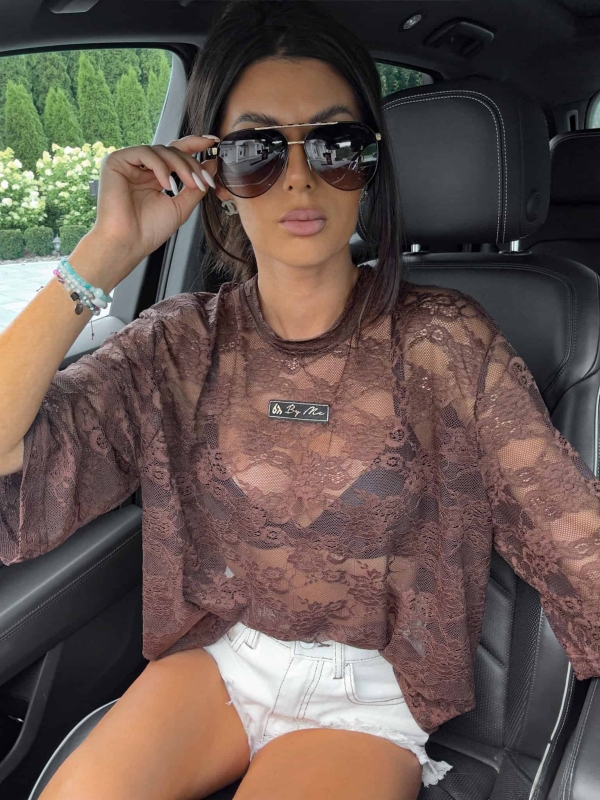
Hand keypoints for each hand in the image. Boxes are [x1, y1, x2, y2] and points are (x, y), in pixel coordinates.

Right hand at [85, 135, 219, 285]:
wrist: (128, 243)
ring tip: (189, 185)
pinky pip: (145, 153)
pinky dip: (160, 167)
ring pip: (161, 150)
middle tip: (203, 181)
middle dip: (192, 164)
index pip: (176, 153)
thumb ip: (196, 186)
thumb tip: (211, 165)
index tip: (213, 143)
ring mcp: (129, 163)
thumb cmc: (149, 231)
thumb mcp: (181, 207)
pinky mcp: (116, 161)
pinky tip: (166, 184)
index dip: (195, 145)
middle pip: (171, 150)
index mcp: (156, 177)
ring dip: (180, 166)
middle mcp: (142, 168)